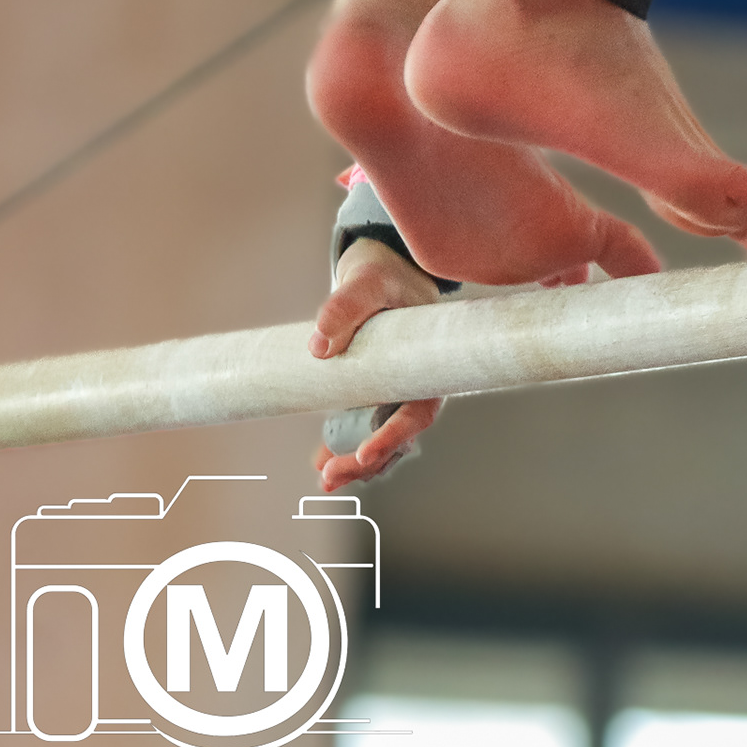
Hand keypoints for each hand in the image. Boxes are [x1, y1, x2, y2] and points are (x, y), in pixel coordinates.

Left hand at [309, 238, 442, 491]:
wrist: (384, 268)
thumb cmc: (385, 275)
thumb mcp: (368, 281)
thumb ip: (344, 306)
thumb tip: (318, 346)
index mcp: (427, 365)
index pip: (418, 412)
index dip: (394, 437)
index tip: (365, 455)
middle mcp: (414, 384)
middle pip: (399, 437)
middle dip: (367, 462)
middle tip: (330, 477)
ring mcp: (394, 391)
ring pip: (380, 437)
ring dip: (357, 463)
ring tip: (324, 477)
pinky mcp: (372, 390)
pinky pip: (362, 426)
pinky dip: (343, 445)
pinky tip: (320, 459)